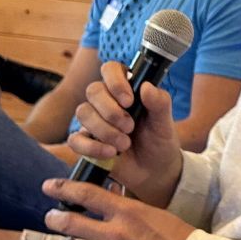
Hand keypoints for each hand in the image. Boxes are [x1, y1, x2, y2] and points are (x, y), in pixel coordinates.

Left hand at [41, 177, 196, 239]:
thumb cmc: (176, 239)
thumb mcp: (152, 213)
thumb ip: (125, 206)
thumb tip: (107, 194)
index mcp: (127, 212)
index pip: (85, 194)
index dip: (62, 188)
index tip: (49, 186)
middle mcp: (114, 235)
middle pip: (69, 223)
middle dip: (55, 218)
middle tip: (52, 217)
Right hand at [69, 61, 183, 203]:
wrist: (155, 170)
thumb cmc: (159, 140)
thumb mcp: (165, 122)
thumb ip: (160, 103)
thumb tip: (146, 86)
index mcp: (126, 89)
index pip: (110, 69)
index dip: (115, 82)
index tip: (129, 101)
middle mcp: (107, 101)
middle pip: (93, 90)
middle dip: (111, 111)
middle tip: (130, 127)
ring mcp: (94, 121)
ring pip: (83, 112)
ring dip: (104, 130)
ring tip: (125, 144)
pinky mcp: (86, 141)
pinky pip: (75, 139)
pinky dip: (92, 147)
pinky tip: (110, 153)